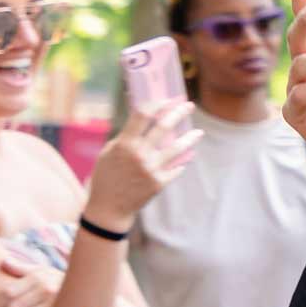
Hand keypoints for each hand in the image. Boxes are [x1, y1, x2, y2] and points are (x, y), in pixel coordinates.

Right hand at [84, 98, 199, 230]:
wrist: (108, 208)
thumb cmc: (106, 176)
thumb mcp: (109, 152)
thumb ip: (126, 136)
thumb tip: (145, 116)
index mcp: (124, 144)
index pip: (143, 114)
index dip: (157, 103)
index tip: (167, 98)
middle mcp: (139, 154)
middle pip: (164, 126)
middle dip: (179, 112)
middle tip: (188, 105)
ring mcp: (151, 169)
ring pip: (178, 148)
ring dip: (191, 138)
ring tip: (199, 133)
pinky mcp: (159, 183)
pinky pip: (175, 168)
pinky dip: (180, 162)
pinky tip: (186, 158)